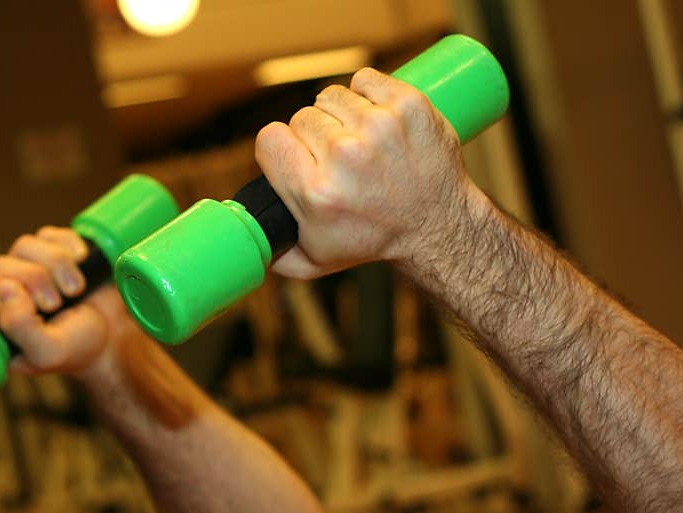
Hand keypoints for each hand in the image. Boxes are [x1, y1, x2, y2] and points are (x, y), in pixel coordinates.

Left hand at [0, 227, 125, 376]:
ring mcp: (26, 268)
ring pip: (25, 245)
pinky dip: (69, 246)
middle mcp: (3, 292)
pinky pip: (49, 234)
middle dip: (37, 281)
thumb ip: (19, 326)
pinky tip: (82, 264)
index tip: (35, 307)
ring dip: (58, 265)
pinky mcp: (50, 251)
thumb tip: (4, 286)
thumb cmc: (77, 348)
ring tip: (76, 289)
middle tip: (58, 305)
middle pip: (1, 265)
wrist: (114, 334)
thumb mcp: (48, 351)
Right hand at [255, 67, 474, 278]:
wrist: (437, 227)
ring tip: (360, 143)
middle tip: (339, 161)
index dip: (281, 149)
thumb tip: (245, 243)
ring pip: (332, 97)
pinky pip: (365, 80)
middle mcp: (345, 157)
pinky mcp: (407, 106)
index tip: (299, 160)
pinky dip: (368, 94)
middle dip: (315, 137)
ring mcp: (379, 127)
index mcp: (315, 192)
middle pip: (301, 118)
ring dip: (341, 116)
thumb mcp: (314, 261)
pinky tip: (376, 120)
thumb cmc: (373, 241)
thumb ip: (273, 254)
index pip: (269, 138)